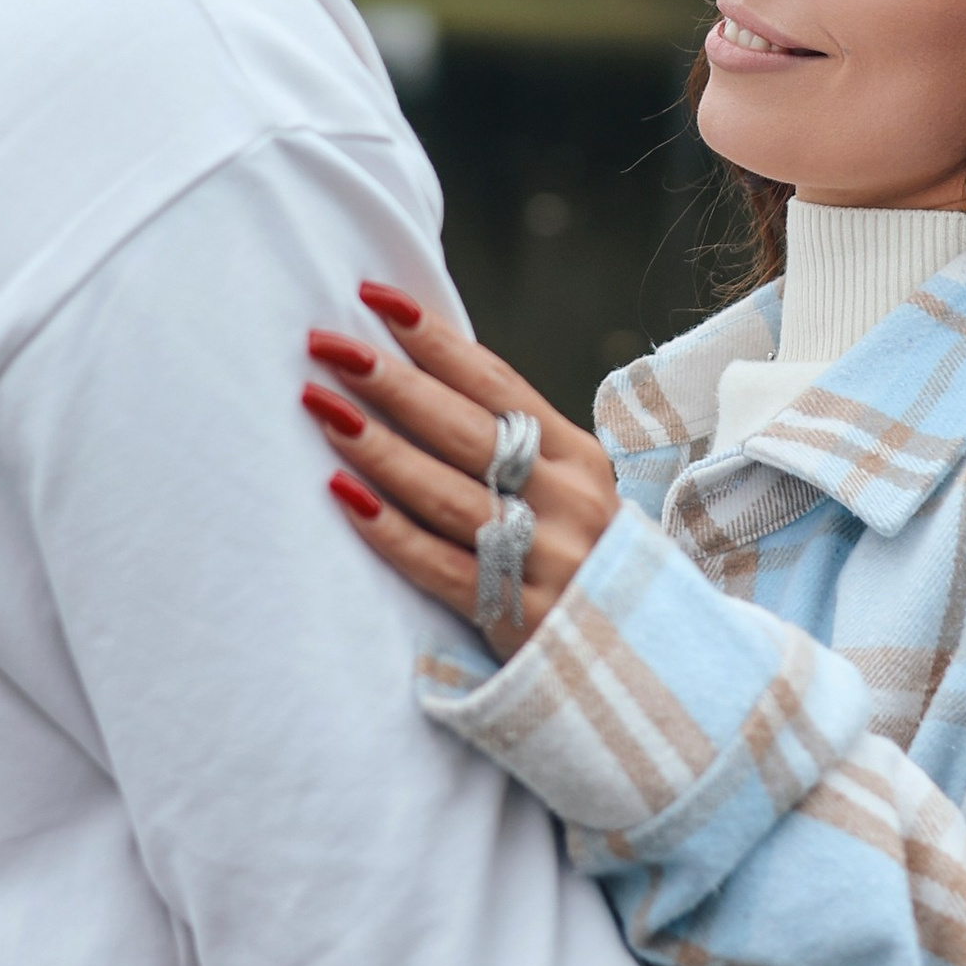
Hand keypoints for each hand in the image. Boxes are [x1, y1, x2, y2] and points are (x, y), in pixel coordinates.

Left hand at [302, 285, 620, 654]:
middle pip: (465, 431)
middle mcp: (567, 501)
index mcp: (579, 457)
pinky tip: (341, 496)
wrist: (645, 668)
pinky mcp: (515, 619)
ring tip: (320, 405)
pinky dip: (388, 530)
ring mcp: (544, 561)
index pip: (497, 383)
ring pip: (446, 493)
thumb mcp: (568, 492)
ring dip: (377, 447)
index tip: (375, 298)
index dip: (435, 339)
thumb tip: (420, 368)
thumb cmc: (580, 560)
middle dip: (391, 381)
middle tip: (326, 344)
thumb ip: (511, 442)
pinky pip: (438, 566)